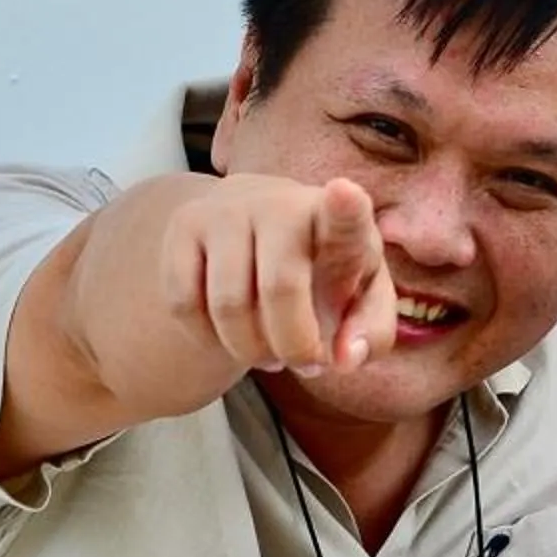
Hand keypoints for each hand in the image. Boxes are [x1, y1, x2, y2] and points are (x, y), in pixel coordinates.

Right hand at [161, 173, 397, 375]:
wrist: (260, 232)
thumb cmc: (324, 272)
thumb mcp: (362, 299)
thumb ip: (372, 334)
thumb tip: (343, 358)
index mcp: (338, 217)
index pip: (344, 212)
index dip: (345, 206)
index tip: (345, 193)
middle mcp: (281, 203)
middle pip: (279, 289)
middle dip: (293, 346)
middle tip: (304, 364)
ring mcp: (227, 209)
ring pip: (227, 304)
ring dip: (250, 350)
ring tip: (270, 356)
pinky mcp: (185, 225)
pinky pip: (184, 304)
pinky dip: (208, 339)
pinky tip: (230, 337)